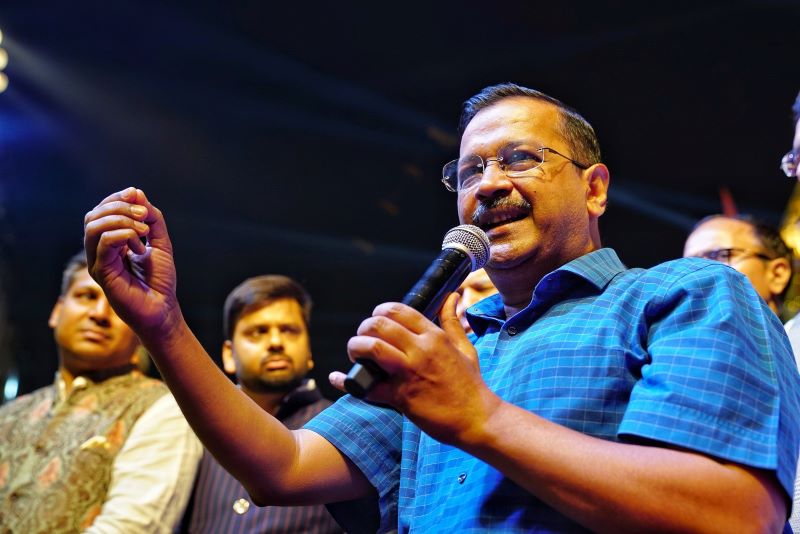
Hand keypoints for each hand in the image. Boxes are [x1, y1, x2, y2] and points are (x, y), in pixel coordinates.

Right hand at [83, 187, 179, 334]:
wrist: (162, 308)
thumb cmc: (160, 280)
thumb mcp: (160, 242)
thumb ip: (152, 218)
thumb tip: (137, 192)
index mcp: (110, 242)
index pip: (101, 211)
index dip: (116, 198)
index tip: (136, 195)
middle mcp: (99, 251)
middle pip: (93, 216)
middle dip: (119, 207)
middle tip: (144, 216)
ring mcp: (97, 262)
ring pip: (93, 227)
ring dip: (121, 220)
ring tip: (144, 230)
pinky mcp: (101, 273)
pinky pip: (103, 243)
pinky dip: (123, 235)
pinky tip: (140, 245)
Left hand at [333, 293, 501, 446]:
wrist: (477, 419)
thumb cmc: (471, 384)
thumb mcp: (465, 348)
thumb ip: (453, 321)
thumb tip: (452, 296)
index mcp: (434, 336)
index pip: (398, 310)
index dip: (380, 312)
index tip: (376, 322)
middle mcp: (421, 350)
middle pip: (379, 325)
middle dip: (363, 329)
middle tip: (362, 340)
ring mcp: (410, 372)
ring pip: (372, 348)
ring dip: (356, 348)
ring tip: (355, 355)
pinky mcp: (401, 396)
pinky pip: (367, 387)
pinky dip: (348, 382)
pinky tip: (338, 379)